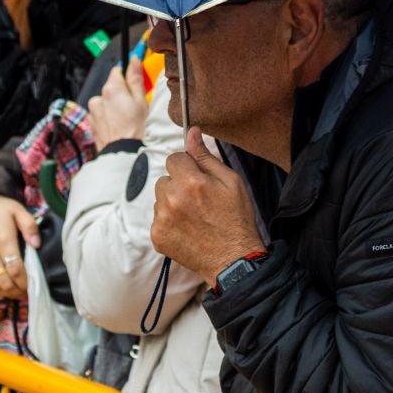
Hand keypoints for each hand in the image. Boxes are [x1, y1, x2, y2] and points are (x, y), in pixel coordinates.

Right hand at [0, 196, 31, 300]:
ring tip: (16, 294)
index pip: (15, 269)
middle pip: (4, 281)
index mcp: (3, 239)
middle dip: (17, 291)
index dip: (25, 282)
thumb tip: (37, 244)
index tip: (32, 286)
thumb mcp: (18, 210)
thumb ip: (30, 226)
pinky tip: (1, 294)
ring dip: (5, 293)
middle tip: (26, 293)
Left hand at [87, 55, 147, 143]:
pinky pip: (100, 114)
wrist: (121, 151)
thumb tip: (134, 61)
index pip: (117, 70)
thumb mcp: (141, 100)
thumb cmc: (133, 128)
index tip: (134, 82)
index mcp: (112, 89)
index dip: (127, 76)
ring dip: (113, 106)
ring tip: (125, 118)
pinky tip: (117, 125)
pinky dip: (107, 117)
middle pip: (111, 87)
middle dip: (122, 93)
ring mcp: (93, 110)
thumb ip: (135, 79)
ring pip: (105, 101)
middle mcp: (99, 97)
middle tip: (134, 105)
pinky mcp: (91, 122)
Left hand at [152, 127, 263, 288]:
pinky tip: (187, 229)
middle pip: (165, 179)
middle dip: (178, 185)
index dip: (188, 167)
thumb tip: (192, 132)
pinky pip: (158, 218)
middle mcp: (171, 198)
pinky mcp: (157, 236)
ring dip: (172, 203)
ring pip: (160, 198)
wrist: (233, 259)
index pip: (174, 158)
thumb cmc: (236, 218)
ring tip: (194, 217)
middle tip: (199, 200)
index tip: (199, 180)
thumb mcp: (230, 181)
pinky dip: (169, 221)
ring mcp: (161, 219)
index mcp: (190, 181)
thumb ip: (206, 156)